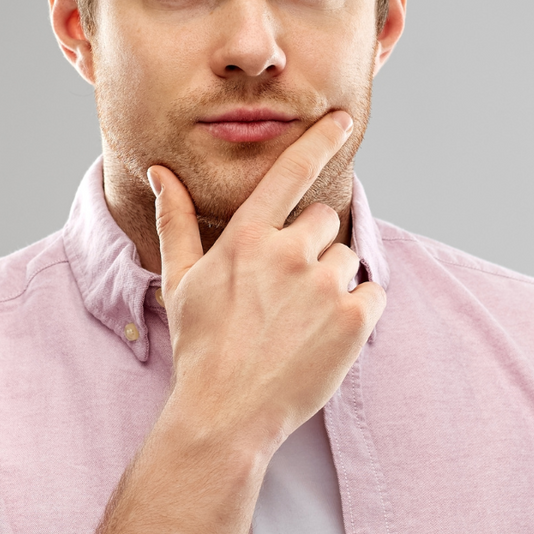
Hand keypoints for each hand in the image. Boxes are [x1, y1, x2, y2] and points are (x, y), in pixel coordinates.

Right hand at [147, 111, 385, 452]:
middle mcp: (288, 253)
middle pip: (323, 220)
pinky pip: (372, 293)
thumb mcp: (180, 281)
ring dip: (332, 281)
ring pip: (346, 259)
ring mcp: (324, 285)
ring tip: (298, 322)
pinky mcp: (354, 319)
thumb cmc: (199, 347)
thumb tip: (161, 173)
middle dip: (311, 246)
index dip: (318, 140)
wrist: (225, 413)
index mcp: (247, 238)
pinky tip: (324, 336)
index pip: (290, 173)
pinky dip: (358, 311)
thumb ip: (176, 220)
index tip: (340, 119)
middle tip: (286, 291)